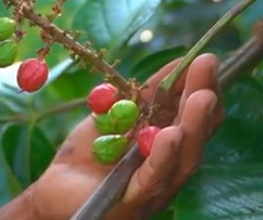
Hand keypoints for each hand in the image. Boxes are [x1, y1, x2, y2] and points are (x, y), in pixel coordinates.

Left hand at [31, 53, 222, 219]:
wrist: (55, 186)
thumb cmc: (91, 150)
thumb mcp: (119, 114)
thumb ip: (145, 95)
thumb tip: (176, 64)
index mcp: (169, 144)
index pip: (197, 116)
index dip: (205, 88)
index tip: (206, 58)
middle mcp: (170, 167)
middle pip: (196, 135)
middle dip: (203, 98)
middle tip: (208, 67)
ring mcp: (155, 188)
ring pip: (182, 158)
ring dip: (193, 125)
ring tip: (202, 97)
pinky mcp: (132, 202)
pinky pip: (151, 179)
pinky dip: (162, 157)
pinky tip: (172, 135)